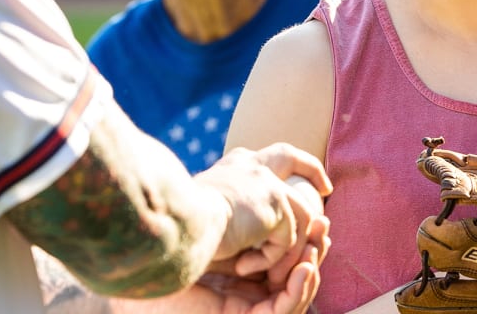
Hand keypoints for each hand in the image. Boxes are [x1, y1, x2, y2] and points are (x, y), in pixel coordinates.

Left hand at [111, 216, 328, 313]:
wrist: (151, 265)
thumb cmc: (177, 242)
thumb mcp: (224, 219)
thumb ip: (249, 208)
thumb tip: (274, 176)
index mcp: (244, 265)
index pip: (283, 253)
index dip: (303, 233)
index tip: (315, 209)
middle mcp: (249, 288)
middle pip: (294, 272)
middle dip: (314, 249)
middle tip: (325, 226)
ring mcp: (249, 306)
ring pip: (294, 291)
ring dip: (311, 267)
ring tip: (319, 245)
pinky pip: (283, 309)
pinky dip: (298, 289)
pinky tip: (305, 268)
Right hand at [193, 143, 331, 281]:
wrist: (179, 221)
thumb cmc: (182, 224)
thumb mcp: (212, 210)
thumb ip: (237, 209)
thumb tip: (251, 226)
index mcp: (235, 166)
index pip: (268, 156)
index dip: (291, 163)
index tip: (305, 176)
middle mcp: (252, 165)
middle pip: (290, 157)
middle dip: (311, 170)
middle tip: (327, 188)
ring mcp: (267, 181)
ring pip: (299, 215)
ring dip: (285, 248)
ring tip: (260, 267)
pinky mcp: (276, 203)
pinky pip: (287, 241)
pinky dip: (268, 260)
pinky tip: (242, 266)